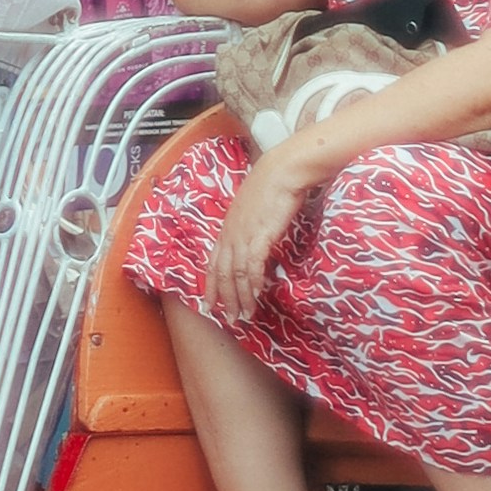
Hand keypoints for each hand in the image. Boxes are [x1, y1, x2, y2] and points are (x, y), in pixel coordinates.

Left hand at [205, 138, 311, 332]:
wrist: (282, 171)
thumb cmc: (271, 186)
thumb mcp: (253, 210)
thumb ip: (249, 227)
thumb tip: (255, 242)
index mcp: (227, 228)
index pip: (213, 263)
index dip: (210, 286)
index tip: (208, 305)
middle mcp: (230, 234)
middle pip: (222, 274)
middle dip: (224, 299)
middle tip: (229, 319)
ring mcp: (243, 235)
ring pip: (236, 275)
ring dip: (240, 297)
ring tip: (245, 315)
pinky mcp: (260, 236)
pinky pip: (253, 266)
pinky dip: (254, 283)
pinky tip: (257, 295)